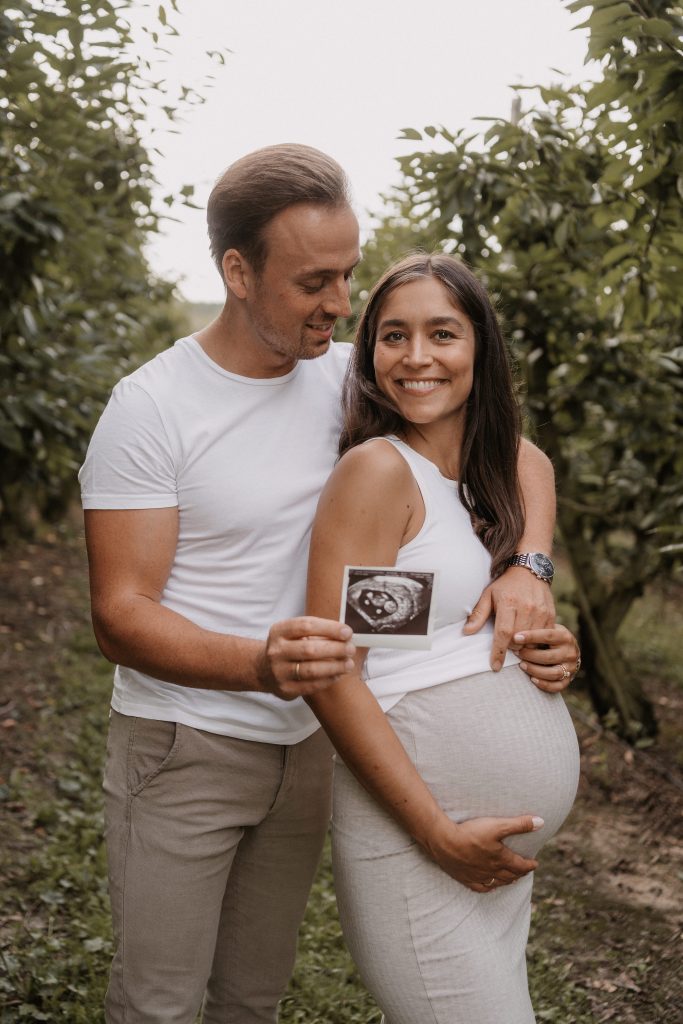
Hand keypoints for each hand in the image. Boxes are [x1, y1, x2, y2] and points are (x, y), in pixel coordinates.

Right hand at [256, 617, 355, 700]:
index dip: (329, 628)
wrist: (264, 669)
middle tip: (350, 648)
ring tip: (349, 664)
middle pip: (309, 649)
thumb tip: (346, 634)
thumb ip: (316, 632)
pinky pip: (311, 685)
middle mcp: (276, 651)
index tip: (347, 632)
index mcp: (279, 631)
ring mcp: (279, 671)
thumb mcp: (293, 634)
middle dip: (335, 648)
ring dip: (334, 666)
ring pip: (311, 669)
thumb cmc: (288, 647)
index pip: (306, 626)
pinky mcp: (285, 689)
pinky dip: (328, 679)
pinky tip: (338, 674)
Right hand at [423, 813, 543, 892]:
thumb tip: (541, 822)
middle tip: (525, 871)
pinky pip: (481, 887)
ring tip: (512, 878)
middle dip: (520, 873)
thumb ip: (520, 824)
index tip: (535, 864)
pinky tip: (491, 885)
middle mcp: (491, 870)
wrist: (443, 841)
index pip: (520, 865)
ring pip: (497, 882)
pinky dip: (489, 887)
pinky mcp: (465, 877)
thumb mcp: (498, 825)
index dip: (529, 865)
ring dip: (507, 880)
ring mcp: (478, 876)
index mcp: (501, 859)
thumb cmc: (470, 832)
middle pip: (510, 875)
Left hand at [463, 566, 554, 671]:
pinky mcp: (550, 614)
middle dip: (511, 648)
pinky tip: (529, 638)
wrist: (530, 569)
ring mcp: (540, 612)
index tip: (495, 666)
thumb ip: (478, 614)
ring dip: (523, 646)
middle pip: (518, 640)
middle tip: (506, 645)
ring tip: (517, 642)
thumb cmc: (505, 585)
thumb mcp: (488, 595)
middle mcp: (527, 608)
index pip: (503, 633)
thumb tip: (466, 632)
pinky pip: (543, 637)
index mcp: (509, 603)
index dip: (499, 652)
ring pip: (532, 641)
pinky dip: (535, 642)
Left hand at [514, 625, 580, 692]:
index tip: (516, 637)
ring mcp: (571, 668)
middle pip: (548, 657)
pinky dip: (544, 684)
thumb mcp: (548, 628)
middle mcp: (570, 652)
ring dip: (534, 670)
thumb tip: (514, 629)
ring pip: (552, 673)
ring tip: (521, 665)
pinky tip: (532, 679)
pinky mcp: (568, 680)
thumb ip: (536, 628)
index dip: (531, 637)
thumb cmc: (551, 638)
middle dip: (529, 655)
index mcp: (565, 637)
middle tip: (516, 652)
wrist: (568, 651)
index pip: (548, 636)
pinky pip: (557, 686)